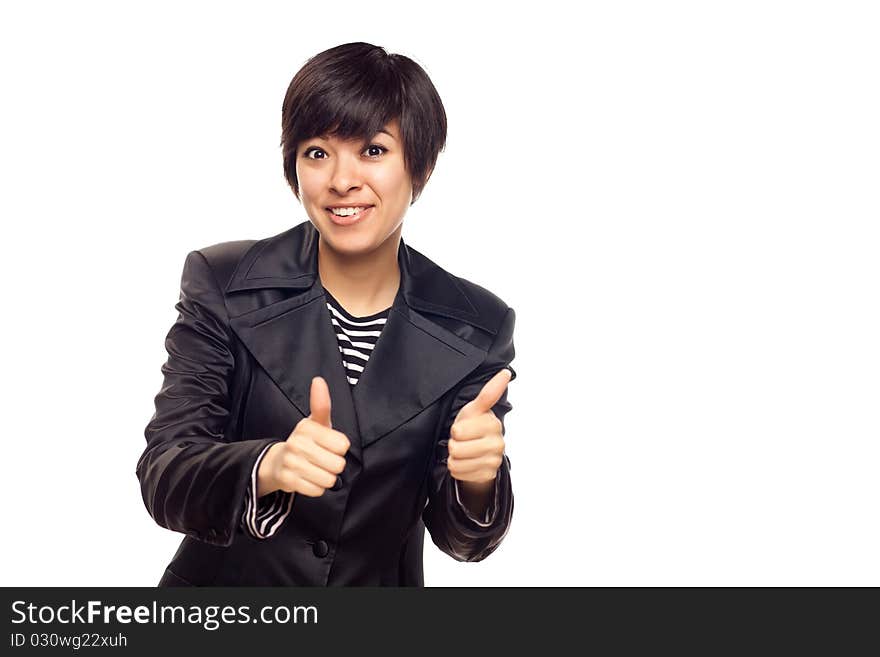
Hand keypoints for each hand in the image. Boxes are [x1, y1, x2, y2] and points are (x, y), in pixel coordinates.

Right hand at [257, 376, 349, 496]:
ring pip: (329, 479)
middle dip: (334, 465)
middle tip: (322, 459)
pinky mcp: (288, 481)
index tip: (329, 445)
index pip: (343, 445)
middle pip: (338, 464)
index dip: (340, 447)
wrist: (278, 462)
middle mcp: (297, 444)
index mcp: (307, 428)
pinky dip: (316, 487)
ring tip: (316, 469)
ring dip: (326, 477)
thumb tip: (318, 380)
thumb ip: (321, 404)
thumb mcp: (316, 422)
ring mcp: (291, 463)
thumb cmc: (307, 441)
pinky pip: (317, 490)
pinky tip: (308, 478)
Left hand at [447, 369, 511, 485]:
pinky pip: (459, 473)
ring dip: (454, 457)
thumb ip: (489, 392)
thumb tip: (505, 372)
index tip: (462, 429)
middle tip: (463, 441)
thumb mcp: (476, 409)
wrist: (479, 451)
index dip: (455, 430)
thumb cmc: (474, 426)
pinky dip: (457, 469)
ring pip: (456, 461)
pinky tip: (466, 463)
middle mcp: (497, 442)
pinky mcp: (488, 474)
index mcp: (492, 424)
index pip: (458, 430)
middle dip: (454, 444)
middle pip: (456, 447)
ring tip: (463, 451)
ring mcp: (494, 460)